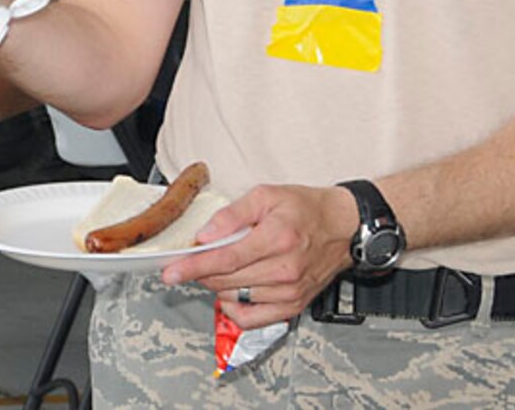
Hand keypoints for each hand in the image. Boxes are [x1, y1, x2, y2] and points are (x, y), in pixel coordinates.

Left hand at [162, 182, 358, 328]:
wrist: (344, 227)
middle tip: (190, 261)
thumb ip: (232, 215)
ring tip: (218, 268)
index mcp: (276, 239)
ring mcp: (290, 291)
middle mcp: (284, 270)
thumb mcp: (265, 195)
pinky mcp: (293, 306)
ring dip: (216, 286)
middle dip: (200, 272)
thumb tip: (204, 235)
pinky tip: (231, 293)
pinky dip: (234, 309)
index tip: (170, 272)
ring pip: (235, 298)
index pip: (225, 258)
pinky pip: (253, 319)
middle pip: (226, 280)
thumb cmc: (305, 209)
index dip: (193, 266)